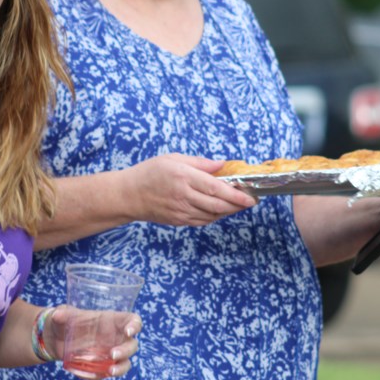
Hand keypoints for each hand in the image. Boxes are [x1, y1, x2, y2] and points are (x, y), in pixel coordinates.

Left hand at [48, 306, 141, 379]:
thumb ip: (62, 314)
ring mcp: (109, 354)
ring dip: (120, 369)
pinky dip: (96, 376)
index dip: (135, 325)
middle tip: (112, 355)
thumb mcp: (63, 315)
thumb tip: (57, 315)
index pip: (132, 320)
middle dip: (126, 351)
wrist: (55, 338)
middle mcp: (114, 338)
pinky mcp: (100, 367)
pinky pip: (103, 374)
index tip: (129, 331)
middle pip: (132, 345)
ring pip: (124, 363)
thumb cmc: (65, 321)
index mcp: (111, 321)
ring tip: (109, 372)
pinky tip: (83, 373)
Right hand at [128, 154, 256, 226]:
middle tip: (250, 201)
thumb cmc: (149, 172)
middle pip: (218, 205)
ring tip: (237, 204)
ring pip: (213, 215)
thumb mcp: (173, 158)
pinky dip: (215, 216)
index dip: (236, 194)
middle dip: (237, 205)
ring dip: (228, 211)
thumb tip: (222, 164)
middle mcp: (184, 196)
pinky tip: (219, 210)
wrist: (128, 195)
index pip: (216, 188)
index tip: (250, 196)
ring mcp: (181, 211)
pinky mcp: (179, 221)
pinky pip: (203, 221)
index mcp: (184, 176)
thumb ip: (200, 162)